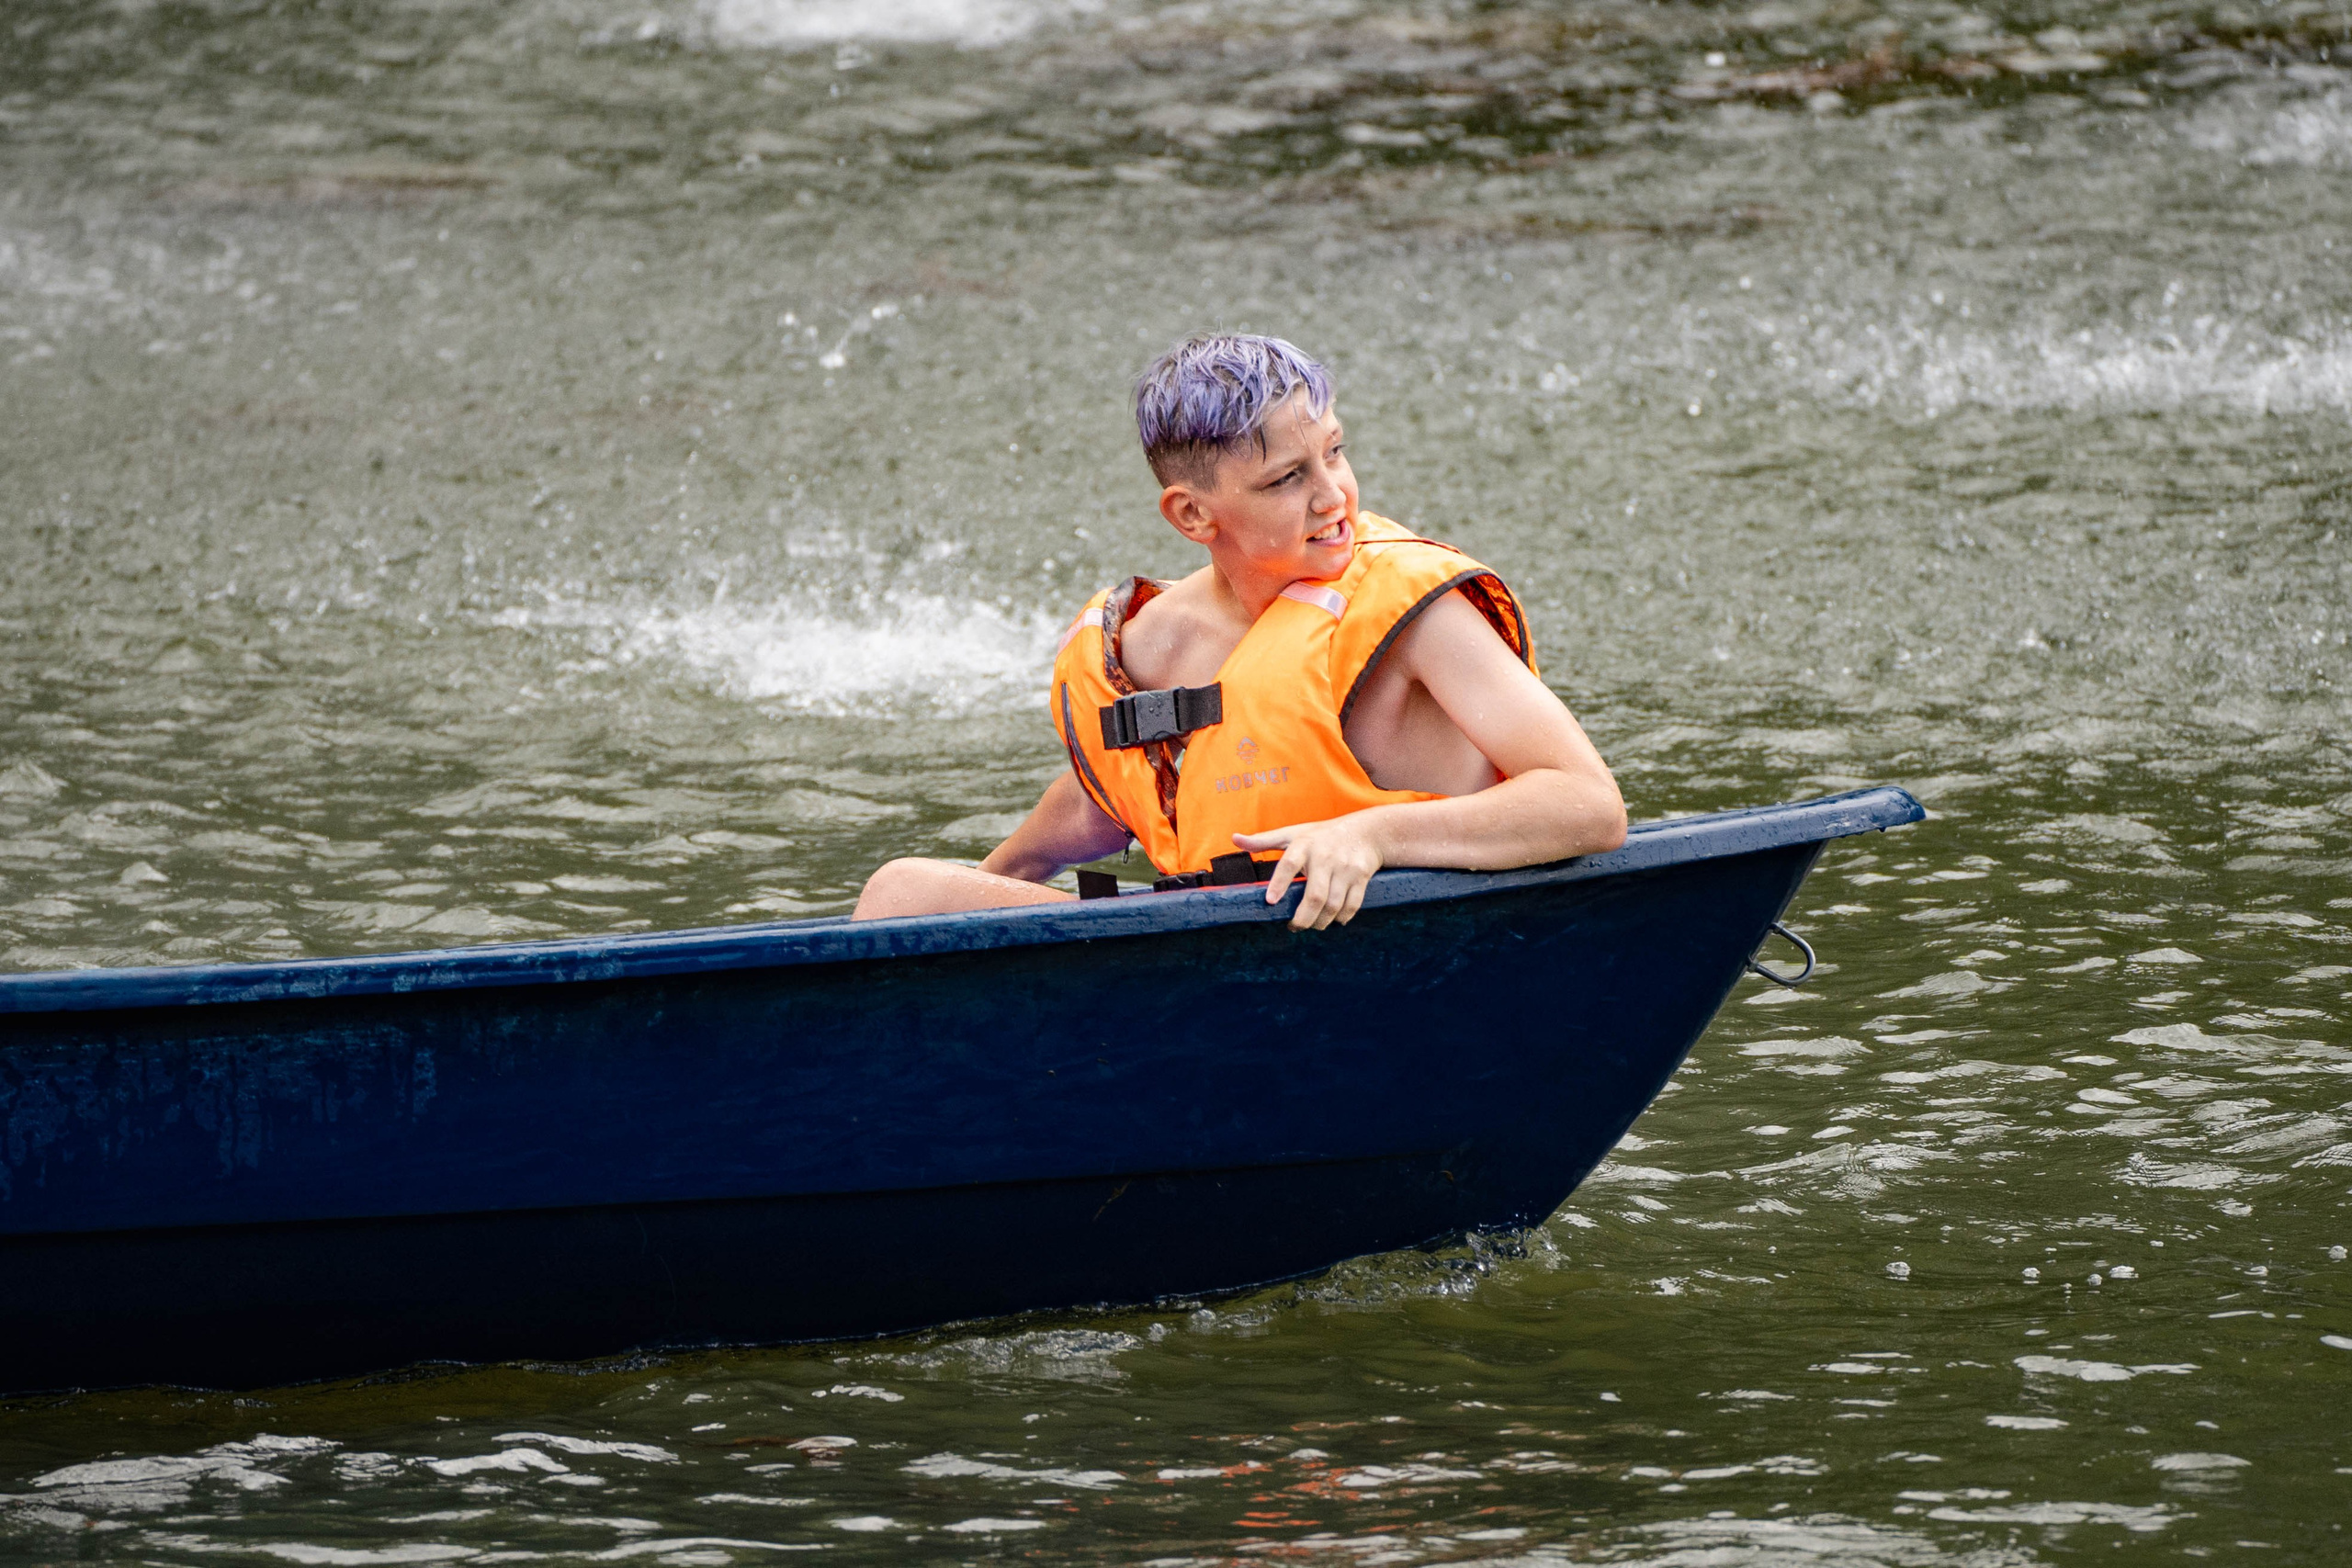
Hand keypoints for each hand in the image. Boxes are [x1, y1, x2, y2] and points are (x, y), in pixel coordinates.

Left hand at [1231, 811, 1388, 931]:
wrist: (1366, 831)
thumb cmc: (1321, 835)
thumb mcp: (1293, 833)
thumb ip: (1263, 840)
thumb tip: (1234, 839)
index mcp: (1304, 845)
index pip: (1289, 863)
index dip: (1279, 883)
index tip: (1270, 901)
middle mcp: (1325, 856)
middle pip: (1315, 895)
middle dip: (1304, 918)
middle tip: (1294, 927)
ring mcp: (1345, 868)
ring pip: (1333, 904)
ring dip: (1321, 921)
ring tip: (1312, 925)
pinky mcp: (1361, 877)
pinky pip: (1352, 905)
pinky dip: (1342, 918)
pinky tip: (1333, 921)